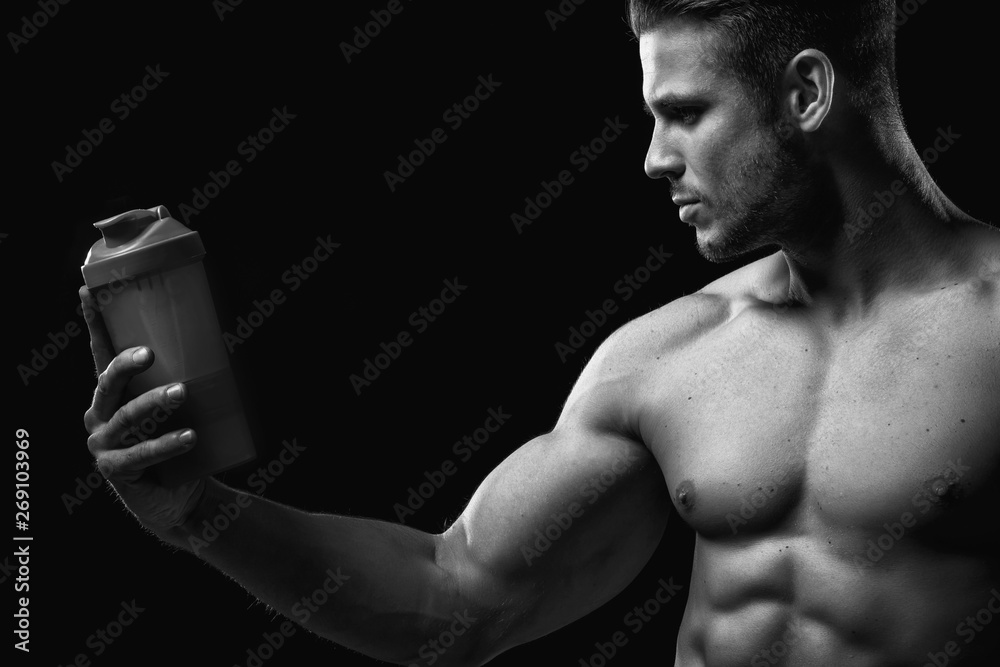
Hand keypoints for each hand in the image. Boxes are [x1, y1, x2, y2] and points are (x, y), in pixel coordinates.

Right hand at [80, 285, 205, 537]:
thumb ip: (192, 375)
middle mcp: (100, 415)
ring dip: (155, 403)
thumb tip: (232, 335)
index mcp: (113, 393)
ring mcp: (103, 444)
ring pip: (128, 418)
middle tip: (149, 354)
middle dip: (125, 365)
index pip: (101, 352)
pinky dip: (167, 445)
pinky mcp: (116, 470)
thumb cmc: (182, 440)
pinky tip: (190, 438)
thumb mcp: (184, 405)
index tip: (89, 290)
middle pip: (108, 383)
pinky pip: (142, 454)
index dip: (94, 322)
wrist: (181, 497)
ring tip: (183, 393)